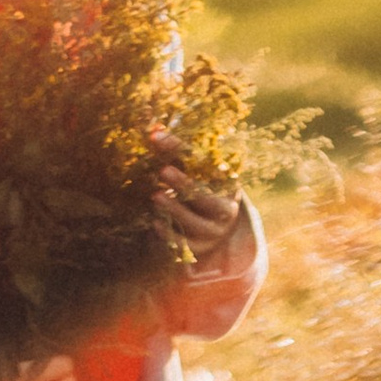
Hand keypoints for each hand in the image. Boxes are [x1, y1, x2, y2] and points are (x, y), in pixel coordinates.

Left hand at [153, 144, 243, 270]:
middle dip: (185, 184)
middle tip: (163, 170)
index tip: (157, 138)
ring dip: (175, 209)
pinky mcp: (200, 248)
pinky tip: (155, 223)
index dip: (181, 150)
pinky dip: (170, 234)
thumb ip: (176, 153)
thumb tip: (153, 131)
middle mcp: (225, 209)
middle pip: (209, 199)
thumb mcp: (194, 170)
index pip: (208, 165)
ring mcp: (214, 231)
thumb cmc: (201, 188)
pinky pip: (186, 244)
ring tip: (156, 196)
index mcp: (228, 184)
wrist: (217, 227)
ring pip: (196, 223)